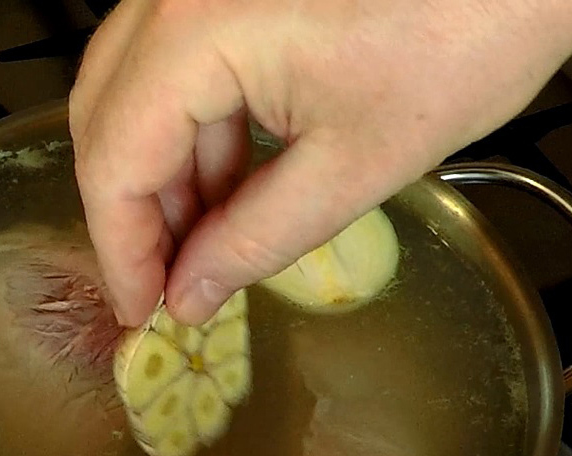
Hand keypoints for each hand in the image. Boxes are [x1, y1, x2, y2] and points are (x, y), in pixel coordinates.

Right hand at [69, 0, 571, 326]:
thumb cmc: (465, 34)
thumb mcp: (353, 166)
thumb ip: (255, 240)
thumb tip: (190, 295)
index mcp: (196, 29)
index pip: (113, 159)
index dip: (121, 249)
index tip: (143, 309)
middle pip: (106, 122)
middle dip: (133, 215)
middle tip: (168, 284)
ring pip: (137, 96)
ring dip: (164, 178)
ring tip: (209, 245)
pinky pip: (180, 70)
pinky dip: (196, 135)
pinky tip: (231, 187)